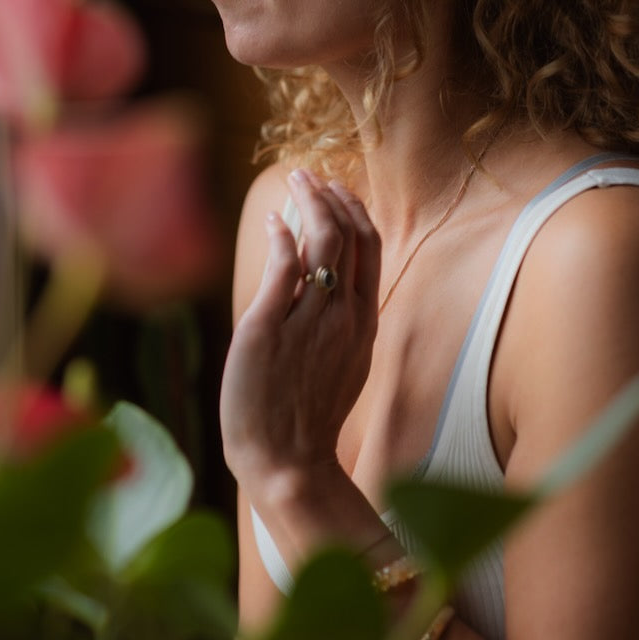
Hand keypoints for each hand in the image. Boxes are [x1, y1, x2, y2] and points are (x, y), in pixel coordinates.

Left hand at [219, 170, 380, 493]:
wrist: (287, 463)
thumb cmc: (307, 418)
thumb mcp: (340, 363)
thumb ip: (338, 320)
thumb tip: (323, 281)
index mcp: (364, 323)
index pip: (370, 248)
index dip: (355, 211)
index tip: (337, 189)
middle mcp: (343, 316)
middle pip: (349, 235)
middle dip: (331, 196)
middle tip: (309, 176)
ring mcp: (309, 320)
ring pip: (321, 242)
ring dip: (309, 202)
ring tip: (295, 182)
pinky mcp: (269, 326)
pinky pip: (283, 266)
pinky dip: (282, 235)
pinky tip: (274, 220)